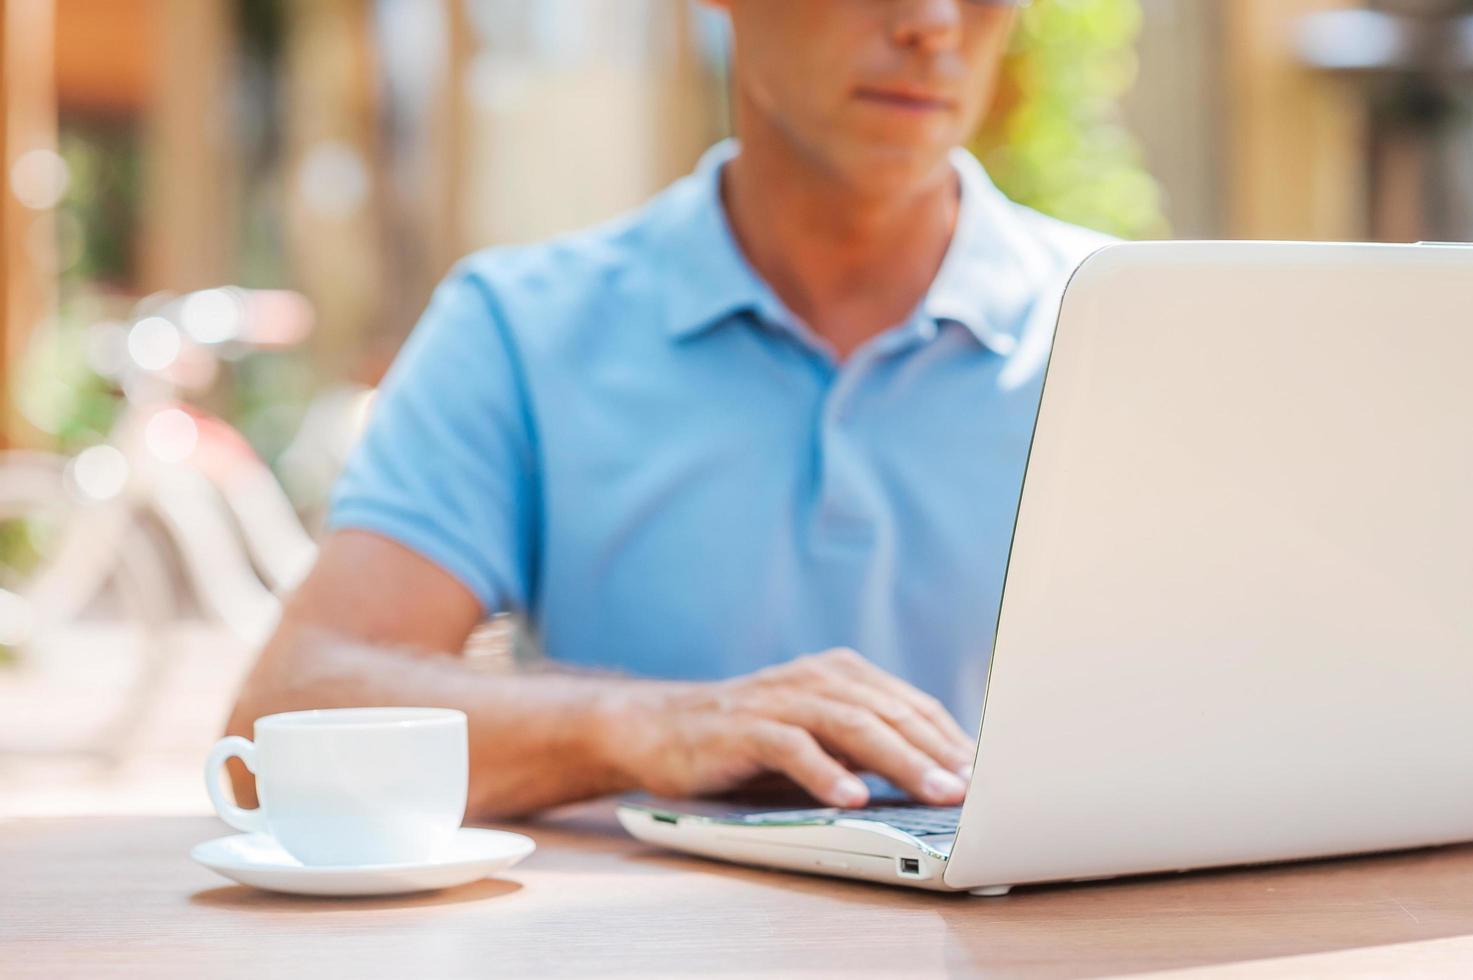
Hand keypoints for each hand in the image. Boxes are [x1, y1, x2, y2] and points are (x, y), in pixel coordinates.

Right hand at [598, 648, 974, 807]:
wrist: (659, 727)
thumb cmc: (749, 739)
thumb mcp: (816, 736)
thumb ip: (866, 745)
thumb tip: (939, 774)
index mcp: (840, 674)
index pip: (910, 705)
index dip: (950, 737)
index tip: (989, 773)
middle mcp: (814, 678)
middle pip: (888, 713)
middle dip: (936, 751)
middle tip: (974, 787)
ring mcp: (778, 699)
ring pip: (850, 725)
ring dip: (898, 760)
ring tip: (933, 791)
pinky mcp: (743, 727)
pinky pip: (791, 746)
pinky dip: (824, 771)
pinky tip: (852, 796)